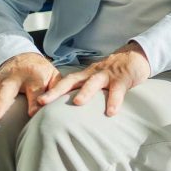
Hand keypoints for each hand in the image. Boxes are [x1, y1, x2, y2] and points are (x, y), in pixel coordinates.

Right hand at [0, 52, 59, 120]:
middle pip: (7, 89)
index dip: (35, 101)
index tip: (32, 113)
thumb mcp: (54, 78)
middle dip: (0, 102)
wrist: (26, 58)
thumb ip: (57, 91)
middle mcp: (15, 77)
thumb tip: (59, 105)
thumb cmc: (42, 74)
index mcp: (35, 76)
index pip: (36, 89)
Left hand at [36, 41, 150, 115]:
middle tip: (42, 101)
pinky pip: (118, 91)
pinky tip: (111, 112)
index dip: (49, 91)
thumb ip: (84, 91)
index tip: (34, 103)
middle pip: (71, 81)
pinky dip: (114, 101)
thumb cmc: (113, 73)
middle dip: (56, 91)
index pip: (63, 82)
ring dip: (86, 92)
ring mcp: (107, 75)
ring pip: (94, 82)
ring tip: (78, 103)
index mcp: (84, 75)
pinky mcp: (123, 79)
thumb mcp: (96, 80)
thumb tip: (68, 113)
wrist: (135, 57)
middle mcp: (92, 74)